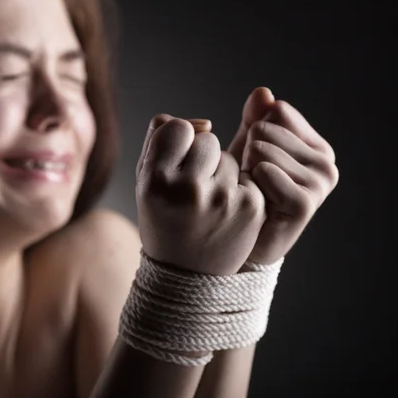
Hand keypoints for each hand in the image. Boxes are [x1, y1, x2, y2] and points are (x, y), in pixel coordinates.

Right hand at [136, 114, 265, 275]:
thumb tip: (205, 122)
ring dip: (222, 174)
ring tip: (209, 204)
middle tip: (193, 191)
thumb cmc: (164, 219)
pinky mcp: (250, 207)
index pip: (177, 127)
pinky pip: (248, 175)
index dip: (178, 144)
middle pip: (208, 139)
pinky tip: (228, 213)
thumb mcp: (146, 181)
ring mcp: (222, 198)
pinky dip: (240, 190)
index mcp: (156, 179)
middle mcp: (188, 188)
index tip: (175, 168)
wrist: (187, 275)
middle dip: (202, 158)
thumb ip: (162, 138)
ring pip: (229, 157)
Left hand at [228, 88, 339, 264]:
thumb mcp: (248, 149)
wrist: (242, 240)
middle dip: (248, 154)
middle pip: (267, 129)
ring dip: (246, 171)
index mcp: (316, 146)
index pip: (278, 112)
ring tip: (254, 191)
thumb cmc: (246, 191)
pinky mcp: (305, 204)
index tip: (256, 160)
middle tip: (253, 180)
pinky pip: (266, 172)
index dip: (254, 133)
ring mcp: (320, 184)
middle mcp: (325, 162)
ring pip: (263, 151)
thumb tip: (264, 92)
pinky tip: (255, 200)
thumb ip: (255, 120)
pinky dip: (250, 184)